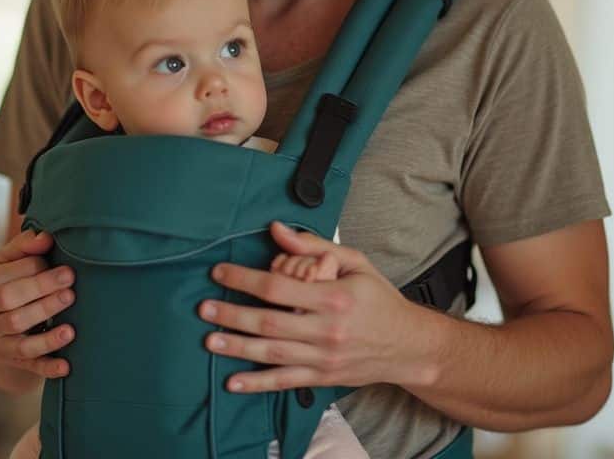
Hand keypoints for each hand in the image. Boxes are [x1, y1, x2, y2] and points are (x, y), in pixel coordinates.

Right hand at [0, 229, 77, 391]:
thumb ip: (23, 247)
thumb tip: (47, 236)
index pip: (13, 274)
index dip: (40, 269)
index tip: (64, 268)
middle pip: (12, 303)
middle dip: (42, 294)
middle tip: (71, 286)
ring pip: (19, 338)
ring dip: (47, 335)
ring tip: (71, 329)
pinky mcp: (9, 360)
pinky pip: (28, 365)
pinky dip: (47, 368)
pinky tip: (66, 366)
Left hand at [200, 221, 431, 392]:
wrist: (409, 346)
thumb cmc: (380, 299)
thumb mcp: (355, 263)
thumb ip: (314, 247)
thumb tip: (277, 229)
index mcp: (334, 296)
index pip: (279, 286)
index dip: (245, 279)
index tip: (220, 273)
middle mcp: (327, 329)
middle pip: (270, 321)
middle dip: (233, 314)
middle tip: (204, 308)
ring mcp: (324, 357)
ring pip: (273, 353)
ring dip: (237, 347)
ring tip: (209, 339)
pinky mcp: (323, 377)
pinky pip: (284, 381)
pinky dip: (257, 384)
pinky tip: (233, 382)